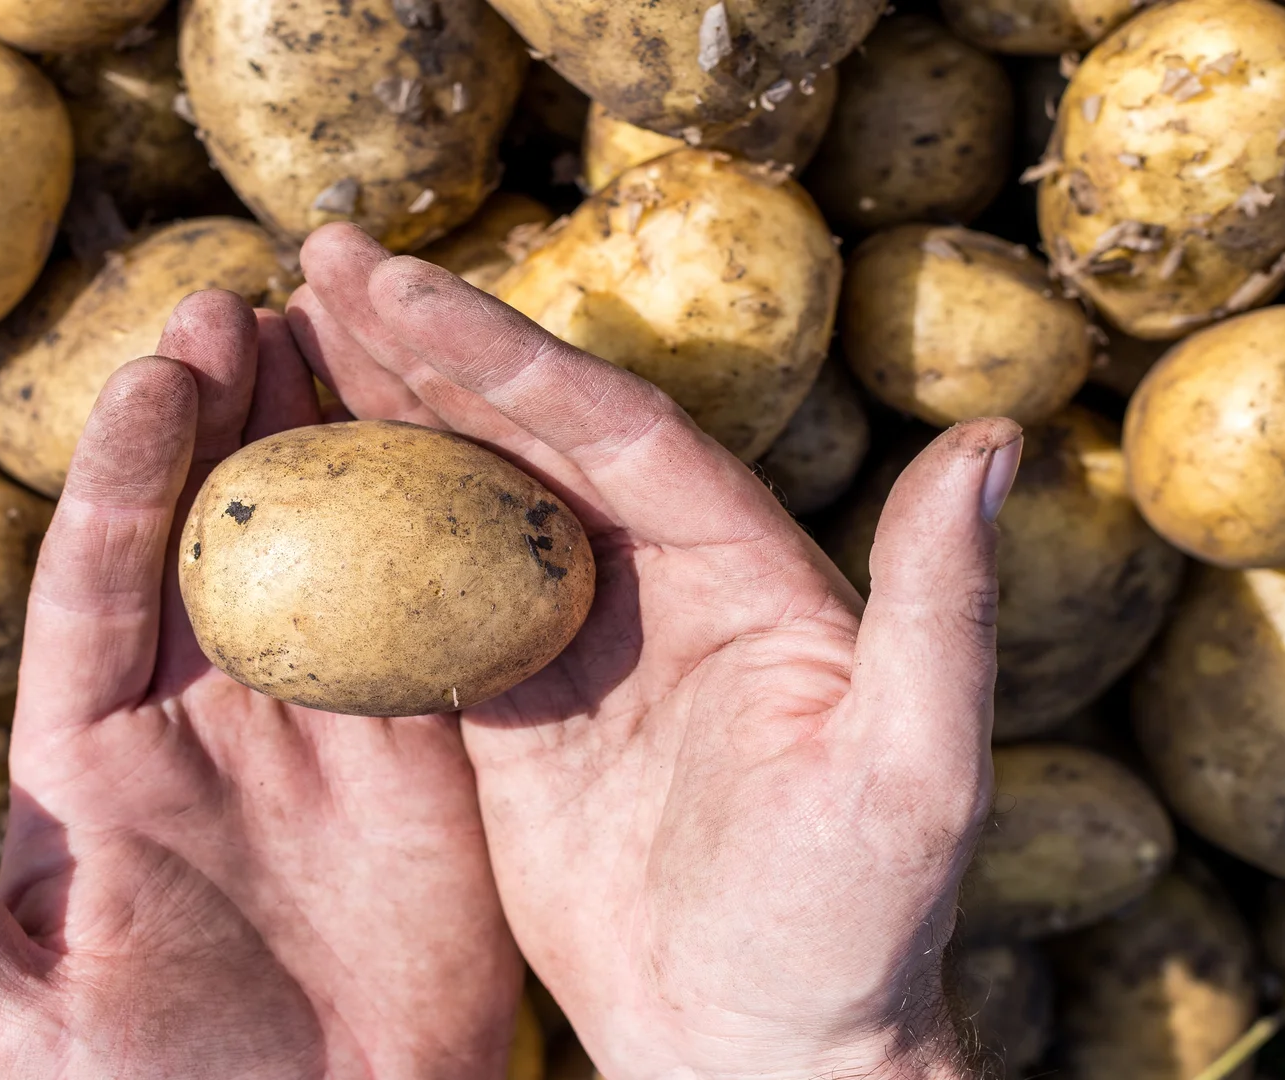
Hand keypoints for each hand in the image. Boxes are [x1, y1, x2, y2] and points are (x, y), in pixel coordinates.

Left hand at [0, 289, 521, 1079]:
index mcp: (90, 760)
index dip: (125, 471)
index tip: (153, 369)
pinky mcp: (417, 765)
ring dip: (328, 446)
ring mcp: (314, 735)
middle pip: (209, 536)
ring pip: (317, 558)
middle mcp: (200, 722)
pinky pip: (425, 635)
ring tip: (345, 330)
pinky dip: (437, 546)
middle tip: (251, 299)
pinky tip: (449, 453)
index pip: (101, 579)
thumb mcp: (7, 1018)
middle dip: (226, 417)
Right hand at [289, 225, 1017, 1079]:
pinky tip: (290, 482)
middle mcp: (653, 580)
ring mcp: (573, 641)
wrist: (755, 1052)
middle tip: (322, 262)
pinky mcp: (509, 710)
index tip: (402, 286)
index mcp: (739, 567)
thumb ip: (940, 608)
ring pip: (465, 498)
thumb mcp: (912, 771)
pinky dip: (359, 536)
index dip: (506, 352)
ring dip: (382, 414)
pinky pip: (423, 601)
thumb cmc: (850, 931)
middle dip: (425, 345)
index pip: (611, 428)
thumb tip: (996, 440)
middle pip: (524, 435)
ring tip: (288, 333)